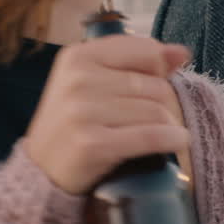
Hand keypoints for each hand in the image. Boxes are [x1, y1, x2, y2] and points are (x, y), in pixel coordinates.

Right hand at [23, 36, 190, 194]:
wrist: (42, 172)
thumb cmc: (74, 123)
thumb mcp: (94, 83)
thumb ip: (137, 62)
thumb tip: (181, 51)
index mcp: (78, 56)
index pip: (146, 50)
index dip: (159, 70)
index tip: (153, 85)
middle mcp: (77, 80)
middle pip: (155, 85)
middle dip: (164, 104)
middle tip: (154, 120)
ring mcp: (82, 112)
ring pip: (156, 111)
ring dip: (168, 126)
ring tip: (160, 134)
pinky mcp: (92, 144)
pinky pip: (150, 136)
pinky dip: (171, 139)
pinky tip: (176, 141)